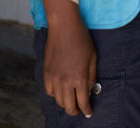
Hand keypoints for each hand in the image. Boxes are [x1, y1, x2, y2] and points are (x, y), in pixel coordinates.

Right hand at [41, 0, 96, 116]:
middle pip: (68, 106)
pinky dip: (55, 94)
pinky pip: (49, 91)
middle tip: (80, 109)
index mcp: (80, 78)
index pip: (83, 102)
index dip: (87, 110)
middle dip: (75, 111)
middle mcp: (65, 82)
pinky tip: (60, 91)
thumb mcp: (93, 58)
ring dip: (65, 103)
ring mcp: (54, 78)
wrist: (64, 27)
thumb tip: (90, 90)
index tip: (89, 113)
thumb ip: (91, 76)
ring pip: (58, 100)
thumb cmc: (82, 40)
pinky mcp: (46, 73)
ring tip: (71, 100)